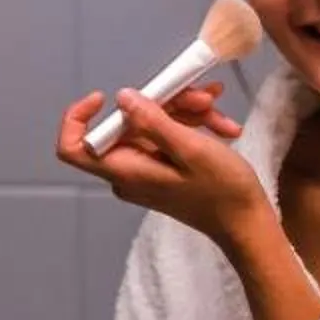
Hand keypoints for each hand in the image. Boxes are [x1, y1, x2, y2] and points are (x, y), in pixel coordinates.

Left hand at [54, 82, 267, 248]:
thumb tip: (122, 98)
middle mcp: (128, 172)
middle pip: (127, 124)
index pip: (73, 148)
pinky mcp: (164, 169)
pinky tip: (222, 126)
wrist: (246, 223)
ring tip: (217, 109)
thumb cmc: (222, 191)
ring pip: (153, 125)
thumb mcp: (190, 149)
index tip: (103, 97)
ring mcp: (146, 171)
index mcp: (125, 171)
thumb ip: (153, 122)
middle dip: (164, 103)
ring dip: (186, 112)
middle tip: (201, 97)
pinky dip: (192, 126)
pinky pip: (167, 137)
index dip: (78, 118)